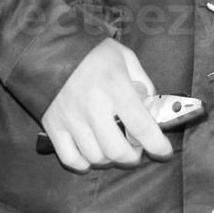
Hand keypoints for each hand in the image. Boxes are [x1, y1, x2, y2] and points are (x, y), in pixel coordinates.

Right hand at [40, 39, 172, 170]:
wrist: (49, 48)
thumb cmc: (93, 53)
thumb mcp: (126, 58)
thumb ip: (143, 82)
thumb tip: (151, 109)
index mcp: (115, 87)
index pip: (141, 127)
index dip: (157, 145)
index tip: (164, 152)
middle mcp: (93, 107)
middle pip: (118, 151)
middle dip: (132, 157)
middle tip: (135, 149)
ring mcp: (70, 119)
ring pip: (96, 157)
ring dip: (110, 159)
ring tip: (113, 148)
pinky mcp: (52, 126)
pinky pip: (71, 159)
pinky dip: (84, 164)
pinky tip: (91, 154)